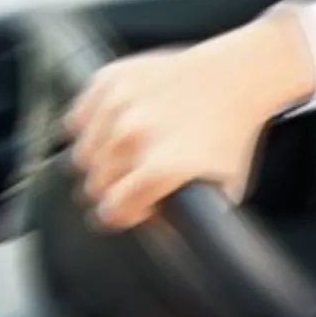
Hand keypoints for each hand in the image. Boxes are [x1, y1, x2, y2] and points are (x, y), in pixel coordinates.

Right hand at [65, 16, 314, 226]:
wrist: (237, 76)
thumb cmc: (232, 131)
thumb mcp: (225, 187)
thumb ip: (194, 217)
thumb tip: (168, 240)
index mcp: (162, 167)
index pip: (112, 211)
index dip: (122, 214)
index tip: (130, 208)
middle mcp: (136, 136)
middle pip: (94, 184)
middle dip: (112, 187)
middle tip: (134, 177)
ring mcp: (120, 105)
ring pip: (82, 153)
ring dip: (100, 158)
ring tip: (129, 151)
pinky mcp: (110, 79)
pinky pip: (79, 115)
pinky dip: (92, 124)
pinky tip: (117, 125)